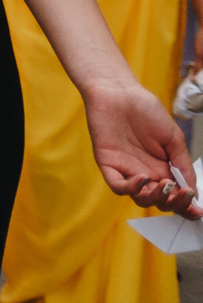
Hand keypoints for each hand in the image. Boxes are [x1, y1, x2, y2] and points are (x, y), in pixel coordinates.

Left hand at [82, 74, 198, 213]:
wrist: (119, 91)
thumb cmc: (146, 110)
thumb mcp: (173, 138)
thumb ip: (182, 164)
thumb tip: (194, 191)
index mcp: (163, 168)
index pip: (175, 195)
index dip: (186, 206)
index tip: (198, 211)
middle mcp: (145, 172)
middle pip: (159, 201)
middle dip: (173, 203)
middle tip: (181, 193)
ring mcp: (126, 169)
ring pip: (140, 197)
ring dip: (154, 197)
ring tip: (164, 184)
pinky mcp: (107, 163)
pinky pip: (117, 184)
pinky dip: (131, 188)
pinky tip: (143, 179)